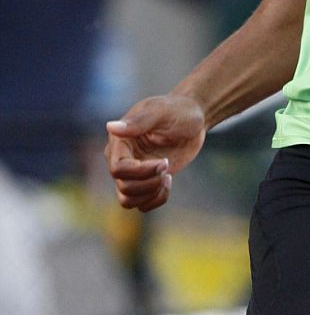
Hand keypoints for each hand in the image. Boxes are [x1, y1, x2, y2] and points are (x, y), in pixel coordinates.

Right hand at [105, 94, 206, 211]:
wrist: (193, 118)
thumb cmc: (177, 110)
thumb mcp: (160, 112)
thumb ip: (138, 122)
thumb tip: (111, 127)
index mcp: (120, 141)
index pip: (118, 169)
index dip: (140, 172)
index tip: (164, 163)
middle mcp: (121, 159)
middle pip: (124, 187)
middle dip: (149, 183)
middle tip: (167, 167)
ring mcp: (133, 172)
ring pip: (128, 200)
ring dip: (151, 194)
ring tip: (167, 177)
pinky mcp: (146, 181)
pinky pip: (141, 204)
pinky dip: (156, 200)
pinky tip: (168, 181)